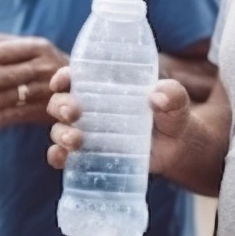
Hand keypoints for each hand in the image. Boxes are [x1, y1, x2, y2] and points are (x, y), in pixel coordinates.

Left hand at [0, 33, 67, 128]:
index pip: (6, 51)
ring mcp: (48, 89)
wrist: (82, 86)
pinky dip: (2, 118)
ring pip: (15, 96)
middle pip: (9, 74)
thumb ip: (3, 43)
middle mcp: (44, 66)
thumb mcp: (30, 48)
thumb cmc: (45, 64)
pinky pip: (22, 114)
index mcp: (37, 47)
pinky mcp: (48, 109)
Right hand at [46, 67, 191, 175]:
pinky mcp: (89, 155)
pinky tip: (63, 158)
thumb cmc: (172, 114)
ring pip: (59, 129)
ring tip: (76, 140)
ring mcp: (87, 132)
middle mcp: (89, 107)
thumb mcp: (175, 100)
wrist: (177, 149)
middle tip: (74, 113)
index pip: (75, 76)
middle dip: (61, 106)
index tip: (63, 80)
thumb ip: (171, 94)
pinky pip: (64, 156)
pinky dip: (57, 157)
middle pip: (60, 102)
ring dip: (60, 134)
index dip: (63, 76)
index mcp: (104, 86)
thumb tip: (157, 97)